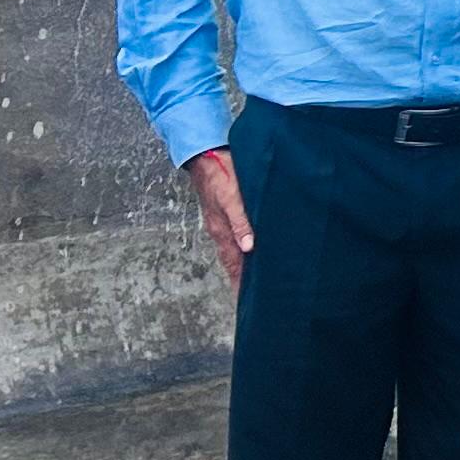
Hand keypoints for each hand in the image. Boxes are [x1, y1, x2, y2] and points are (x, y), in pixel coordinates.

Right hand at [183, 148, 252, 287]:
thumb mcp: (233, 199)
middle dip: (241, 280)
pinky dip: (242, 248)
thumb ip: (241, 222)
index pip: (234, 265)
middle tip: (251, 299)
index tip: (246, 303)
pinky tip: (249, 249)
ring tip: (251, 281)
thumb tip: (248, 249)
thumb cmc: (221, 176)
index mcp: (222, 231)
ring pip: (234, 250)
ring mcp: (222, 223)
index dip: (240, 284)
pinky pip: (235, 237)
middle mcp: (221, 231)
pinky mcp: (225, 212)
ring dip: (243, 266)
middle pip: (233, 262)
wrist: (207, 156)